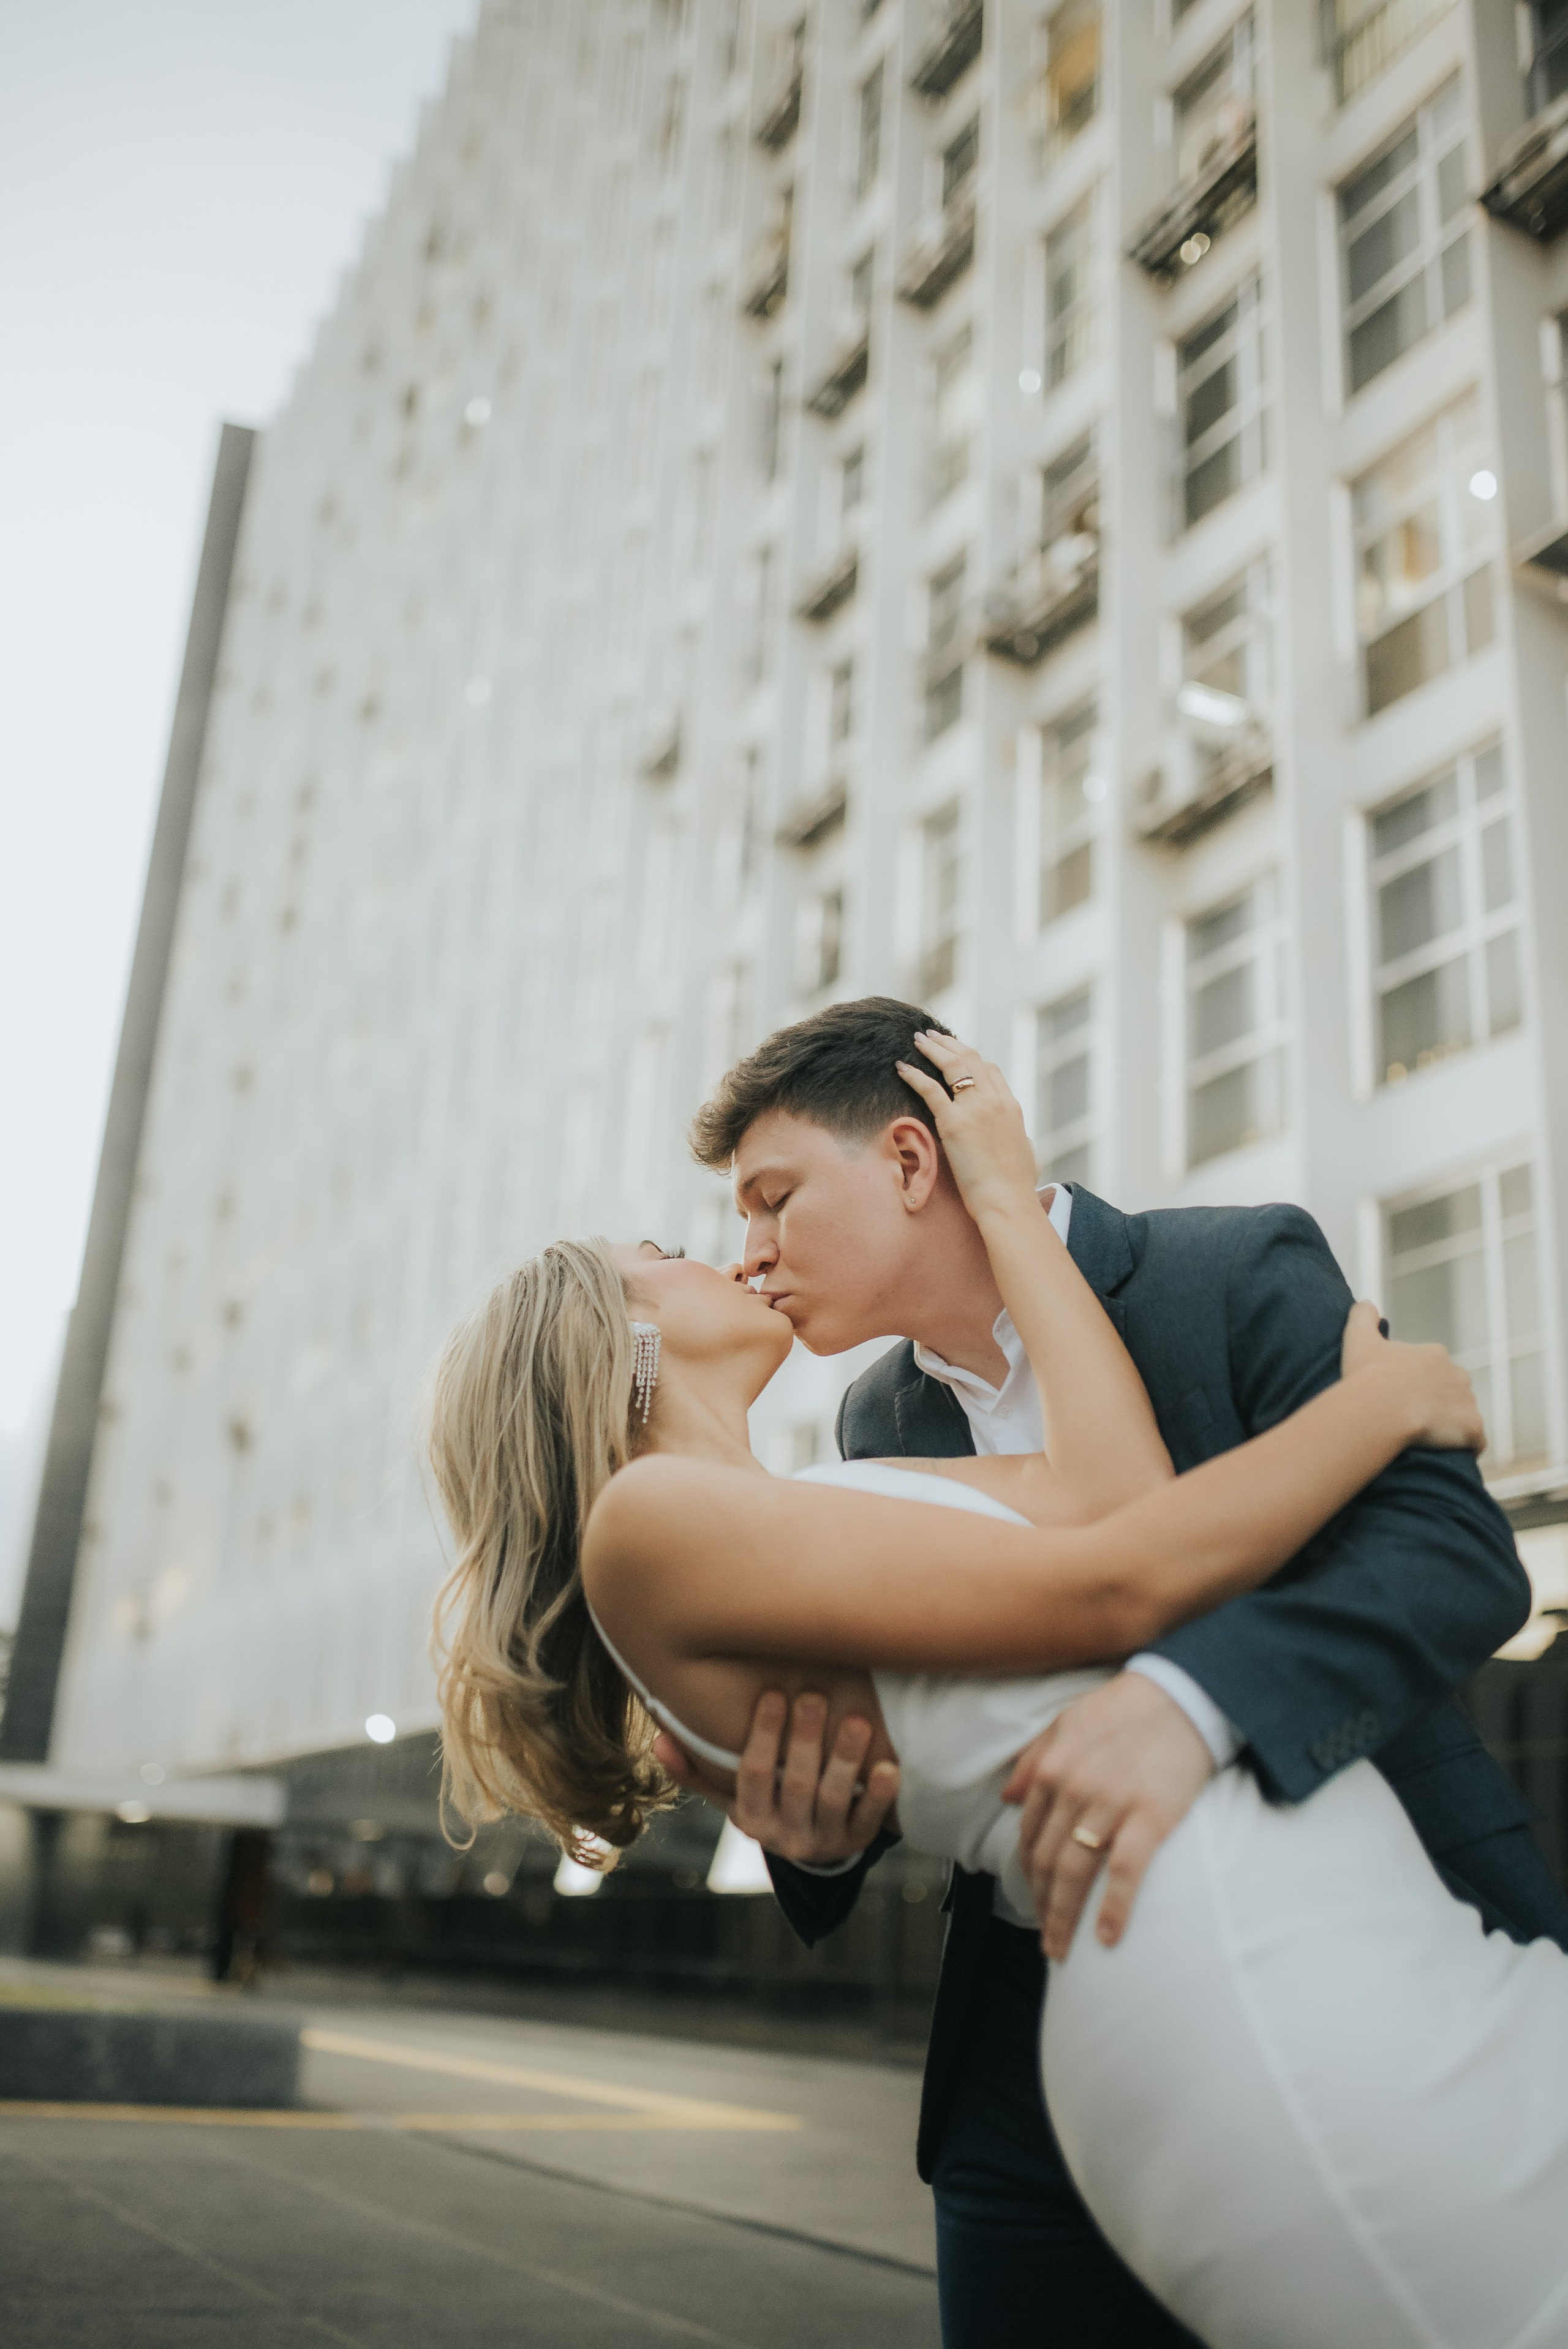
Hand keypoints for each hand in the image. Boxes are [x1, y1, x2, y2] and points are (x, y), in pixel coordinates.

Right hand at [652, 1690, 899, 1864]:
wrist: (810, 1850)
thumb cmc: (766, 1804)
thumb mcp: (729, 1795)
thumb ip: (695, 1770)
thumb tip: (657, 1740)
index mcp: (751, 1818)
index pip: (753, 1774)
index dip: (762, 1735)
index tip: (773, 1693)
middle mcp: (785, 1835)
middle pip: (796, 1783)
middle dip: (805, 1739)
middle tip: (813, 1696)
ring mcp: (823, 1841)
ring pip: (834, 1798)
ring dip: (845, 1759)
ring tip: (857, 1720)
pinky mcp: (856, 1842)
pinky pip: (870, 1820)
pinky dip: (881, 1796)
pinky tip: (889, 1766)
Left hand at [894, 1030, 1042, 1227]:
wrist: (1008, 1201)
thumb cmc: (1017, 1187)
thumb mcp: (1028, 1156)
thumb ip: (1021, 1141)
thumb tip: (1024, 1142)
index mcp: (1012, 1108)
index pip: (991, 1070)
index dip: (971, 1057)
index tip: (956, 1053)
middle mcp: (995, 1101)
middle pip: (971, 1059)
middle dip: (950, 1044)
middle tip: (932, 1035)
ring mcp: (975, 1109)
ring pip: (952, 1065)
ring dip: (933, 1048)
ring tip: (918, 1039)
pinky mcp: (954, 1123)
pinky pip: (930, 1088)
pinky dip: (914, 1074)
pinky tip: (901, 1067)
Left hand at [1001, 1674, 1213, 1959]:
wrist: (1182, 1695)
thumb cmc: (1125, 1708)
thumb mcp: (1067, 1722)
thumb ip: (1034, 1759)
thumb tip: (1007, 1797)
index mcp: (1050, 1769)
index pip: (1029, 1836)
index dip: (1028, 1873)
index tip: (1033, 1899)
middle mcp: (1073, 1790)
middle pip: (1046, 1862)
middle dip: (1041, 1906)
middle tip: (1045, 1941)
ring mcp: (1109, 1806)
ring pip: (1075, 1873)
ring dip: (1064, 1918)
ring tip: (1061, 1950)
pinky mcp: (1149, 1817)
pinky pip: (1124, 1872)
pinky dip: (1112, 1908)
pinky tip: (1105, 1939)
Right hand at [1339, 1299, 1484, 1451]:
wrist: (1380, 1408)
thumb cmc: (1367, 1375)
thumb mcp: (1358, 1337)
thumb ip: (1363, 1316)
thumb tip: (1366, 1304)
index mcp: (1433, 1355)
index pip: (1433, 1368)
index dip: (1417, 1383)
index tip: (1398, 1396)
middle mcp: (1457, 1375)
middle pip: (1452, 1391)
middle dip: (1437, 1403)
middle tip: (1410, 1419)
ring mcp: (1468, 1403)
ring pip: (1464, 1415)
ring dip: (1451, 1426)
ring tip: (1425, 1441)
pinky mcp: (1472, 1429)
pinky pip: (1476, 1441)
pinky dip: (1467, 1447)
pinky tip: (1449, 1454)